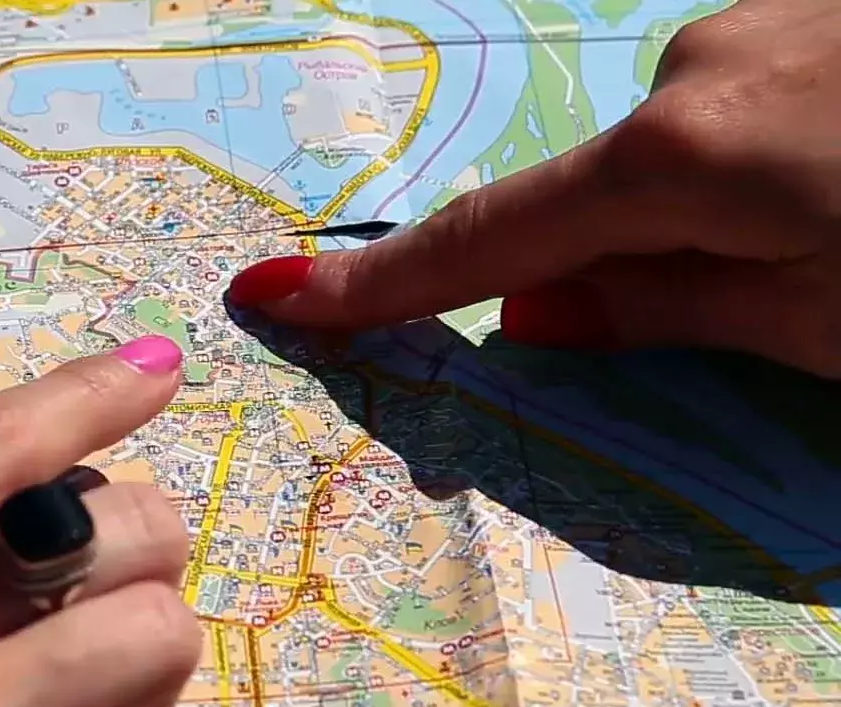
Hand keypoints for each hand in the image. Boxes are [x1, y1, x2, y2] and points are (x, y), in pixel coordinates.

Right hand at [227, 0, 840, 377]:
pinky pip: (745, 106)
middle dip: (630, 268)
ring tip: (837, 244)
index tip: (275, 295)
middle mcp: (695, 66)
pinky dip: (776, 161)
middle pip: (601, 197)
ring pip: (682, 152)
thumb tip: (538, 315)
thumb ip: (672, 313)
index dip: (380, 284)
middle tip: (754, 320)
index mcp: (675, 155)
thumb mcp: (827, 324)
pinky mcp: (817, 14)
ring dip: (721, 211)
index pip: (488, 238)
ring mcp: (764, 21)